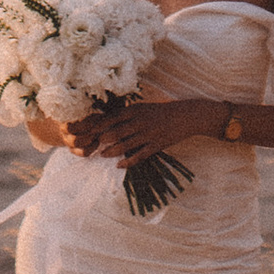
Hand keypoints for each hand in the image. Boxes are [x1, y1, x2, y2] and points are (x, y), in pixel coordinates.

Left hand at [76, 100, 210, 160]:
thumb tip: (109, 118)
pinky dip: (128, 161)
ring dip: (111, 151)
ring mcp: (148, 134)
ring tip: (103, 154)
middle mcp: (140, 122)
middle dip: (102, 140)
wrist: (185, 116)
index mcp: (136, 110)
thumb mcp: (144, 107)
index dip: (99, 125)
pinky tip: (119, 165)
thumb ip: (128, 113)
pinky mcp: (156, 145)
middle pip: (116, 132)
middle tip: (92, 145)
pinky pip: (139, 155)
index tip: (88, 131)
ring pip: (125, 145)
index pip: (112, 118)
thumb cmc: (161, 111)